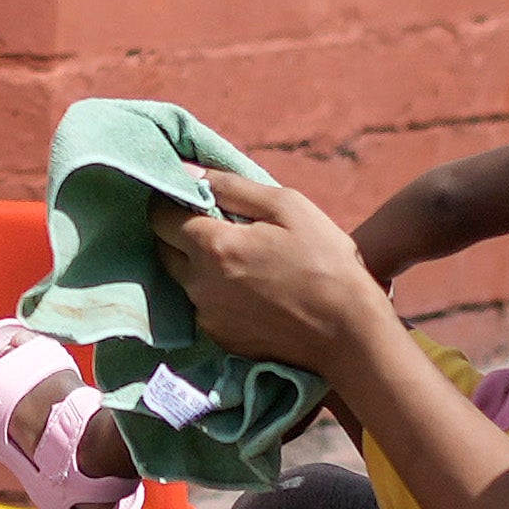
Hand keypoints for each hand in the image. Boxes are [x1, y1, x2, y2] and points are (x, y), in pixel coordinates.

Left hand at [142, 150, 399, 386]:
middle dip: (177, 230)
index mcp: (213, 247)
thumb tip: (188, 171)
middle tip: (211, 220)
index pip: (160, 216)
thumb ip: (232, 186)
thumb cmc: (325, 260)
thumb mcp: (287, 207)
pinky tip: (245, 285)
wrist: (348, 333)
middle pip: (163, 249)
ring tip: (234, 253)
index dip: (168, 199)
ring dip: (194, 262)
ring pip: (182, 278)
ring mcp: (208, 315)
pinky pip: (202, 305)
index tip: (188, 194)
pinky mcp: (220, 338)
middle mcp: (200, 285)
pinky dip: (212, 290)